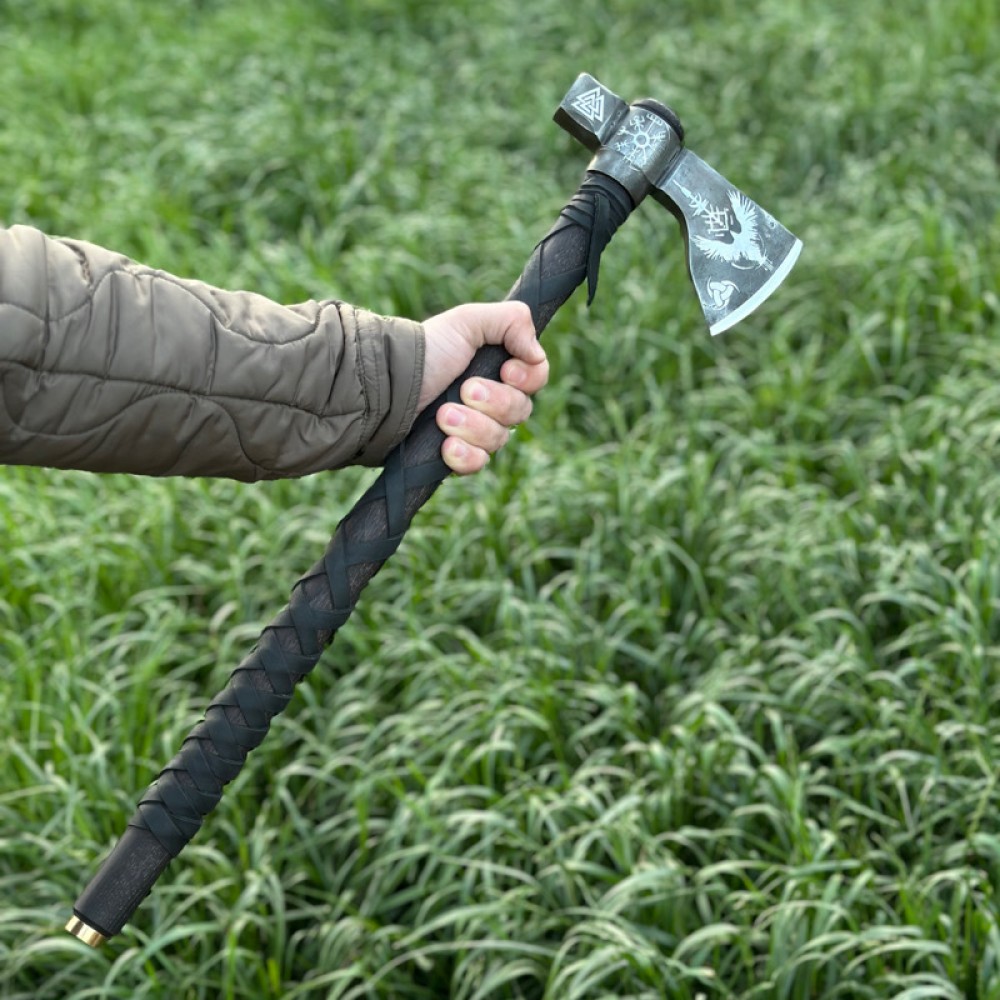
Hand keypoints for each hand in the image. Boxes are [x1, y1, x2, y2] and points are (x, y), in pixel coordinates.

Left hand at [419, 302, 548, 474]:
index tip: (505, 370)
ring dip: (472, 425)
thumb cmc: (425, 351)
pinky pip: (479, 464)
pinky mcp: (455, 455)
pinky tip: (446, 446)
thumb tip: (538, 354)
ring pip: (499, 439)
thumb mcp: (466, 322)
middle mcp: (490, 401)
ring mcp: (473, 430)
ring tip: (442, 415)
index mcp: (497, 368)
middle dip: (493, 402)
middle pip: (521, 411)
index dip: (527, 378)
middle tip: (463, 390)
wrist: (384, 387)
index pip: (536, 379)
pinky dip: (465, 455)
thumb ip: (512, 321)